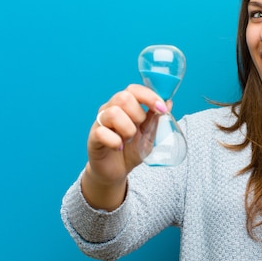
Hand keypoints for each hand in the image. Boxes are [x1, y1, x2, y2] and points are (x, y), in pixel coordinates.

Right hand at [83, 84, 168, 208]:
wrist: (117, 171)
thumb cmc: (131, 150)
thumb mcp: (148, 134)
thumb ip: (155, 119)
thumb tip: (168, 102)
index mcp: (124, 105)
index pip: (134, 89)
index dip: (150, 96)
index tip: (162, 109)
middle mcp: (110, 109)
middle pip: (123, 97)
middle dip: (138, 114)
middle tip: (139, 128)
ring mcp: (100, 122)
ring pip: (113, 113)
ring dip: (127, 129)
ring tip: (129, 139)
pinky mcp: (93, 138)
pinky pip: (101, 132)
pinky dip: (115, 142)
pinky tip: (119, 148)